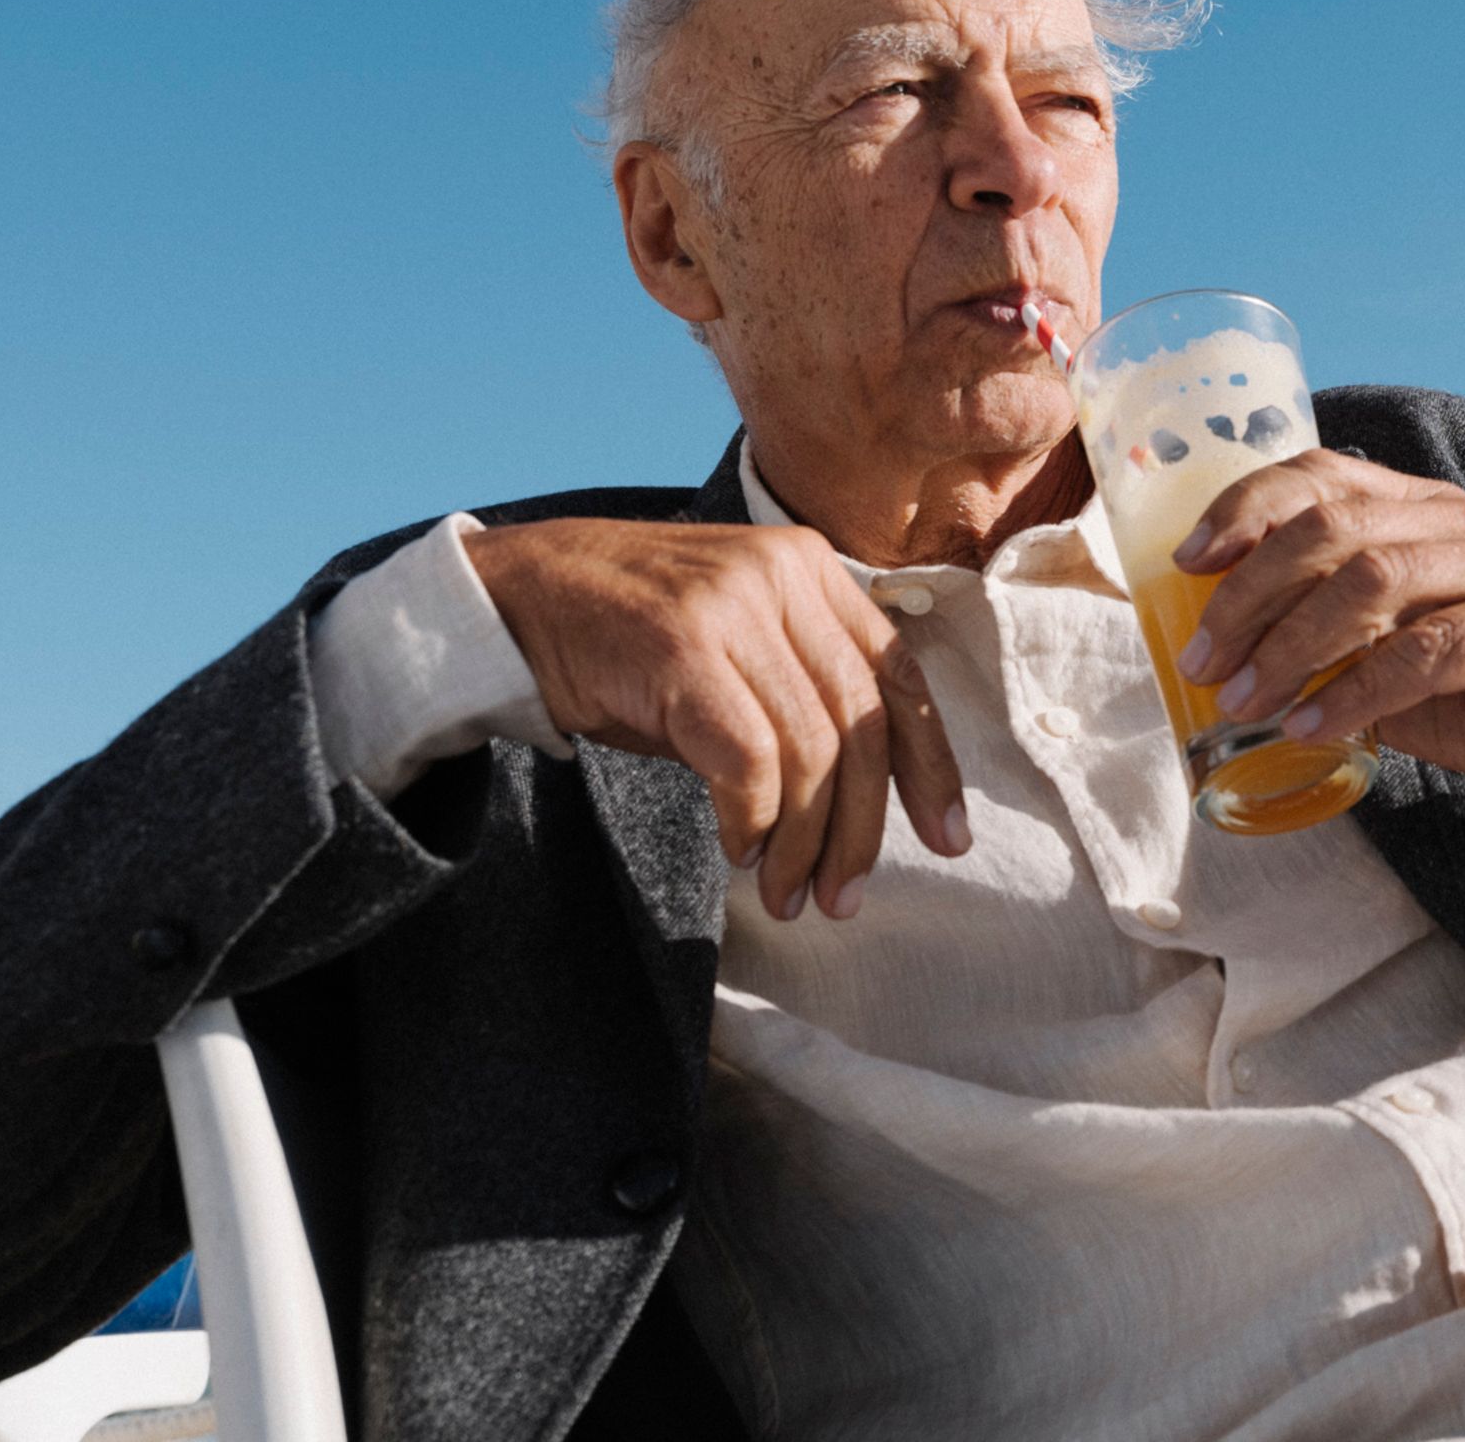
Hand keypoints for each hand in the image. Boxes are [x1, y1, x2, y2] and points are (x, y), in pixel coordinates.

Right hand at [464, 518, 967, 920]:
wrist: (515, 595)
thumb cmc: (627, 640)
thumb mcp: (734, 648)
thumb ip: (800, 698)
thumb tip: (860, 809)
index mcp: (812, 569)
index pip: (899, 674)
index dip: (931, 766)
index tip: (949, 839)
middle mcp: (785, 576)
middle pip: (863, 722)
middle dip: (864, 826)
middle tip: (846, 896)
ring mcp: (735, 607)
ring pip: (811, 749)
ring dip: (803, 841)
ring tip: (788, 894)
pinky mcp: (683, 646)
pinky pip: (748, 758)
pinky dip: (752, 819)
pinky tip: (740, 850)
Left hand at [1172, 451, 1464, 802]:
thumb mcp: (1392, 645)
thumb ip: (1326, 630)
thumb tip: (1221, 648)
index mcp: (1420, 507)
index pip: (1320, 473)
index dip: (1245, 507)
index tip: (1187, 561)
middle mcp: (1459, 523)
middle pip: (1331, 528)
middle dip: (1250, 594)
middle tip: (1202, 660)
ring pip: (1372, 583)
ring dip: (1292, 645)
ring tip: (1245, 700)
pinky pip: (1426, 652)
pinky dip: (1356, 692)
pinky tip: (1313, 728)